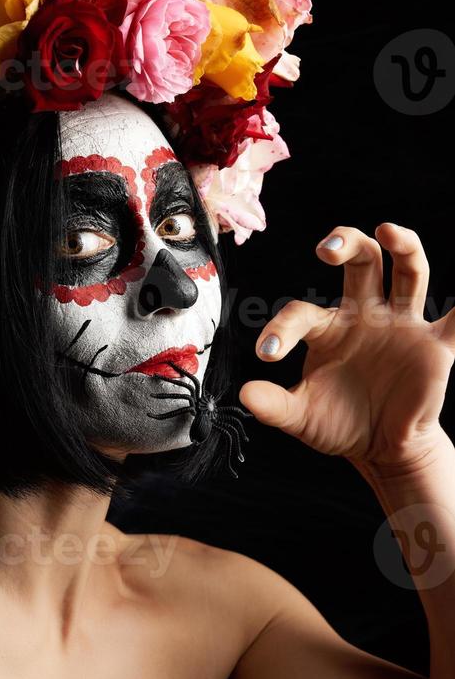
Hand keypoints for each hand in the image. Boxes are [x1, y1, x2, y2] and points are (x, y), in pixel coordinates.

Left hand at [239, 223, 454, 469]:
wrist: (381, 449)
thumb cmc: (338, 423)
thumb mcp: (301, 417)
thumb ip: (274, 405)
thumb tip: (243, 395)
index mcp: (328, 327)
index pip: (302, 313)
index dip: (282, 330)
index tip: (268, 353)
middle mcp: (366, 314)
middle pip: (362, 261)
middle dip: (346, 244)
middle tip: (326, 248)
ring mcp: (402, 325)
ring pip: (408, 271)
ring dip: (402, 247)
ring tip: (386, 229)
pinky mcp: (434, 346)